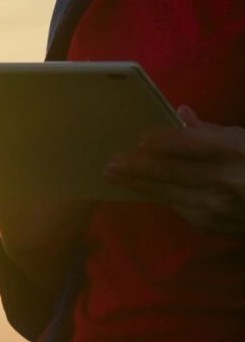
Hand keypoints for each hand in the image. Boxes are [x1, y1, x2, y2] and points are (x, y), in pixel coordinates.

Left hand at [104, 106, 244, 234]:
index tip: (138, 138)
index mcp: (233, 153)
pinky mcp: (215, 227)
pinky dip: (160, 197)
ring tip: (115, 176)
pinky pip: (180, 209)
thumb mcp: (243, 139)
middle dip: (137, 167)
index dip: (160, 142)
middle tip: (110, 162)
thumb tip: (181, 114)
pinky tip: (144, 189)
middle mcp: (225, 183)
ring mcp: (219, 209)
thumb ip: (210, 130)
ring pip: (169, 195)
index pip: (187, 145)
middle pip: (171, 173)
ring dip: (140, 185)